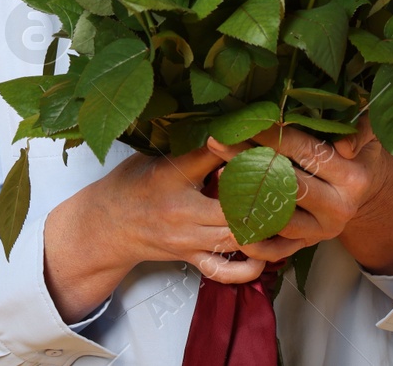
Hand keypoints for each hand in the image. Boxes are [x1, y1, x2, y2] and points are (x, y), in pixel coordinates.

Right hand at [45, 136, 300, 322]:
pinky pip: (224, 269)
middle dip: (265, 192)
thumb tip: (231, 123)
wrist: (103, 226)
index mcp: (171, 176)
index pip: (214, 157)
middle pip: (236, 205)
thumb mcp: (155, 155)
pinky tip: (268, 252)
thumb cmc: (130, 184)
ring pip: (237, 236)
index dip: (243, 145)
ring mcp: (188, 239)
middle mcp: (181, 212)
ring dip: (264, 225)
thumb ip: (189, 145)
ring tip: (287, 210)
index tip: (267, 137)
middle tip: (289, 178)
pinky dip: (249, 265)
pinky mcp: (190, 257)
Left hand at [205, 113, 392, 278]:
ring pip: (277, 216)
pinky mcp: (308, 244)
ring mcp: (321, 229)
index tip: (245, 122)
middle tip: (218, 143)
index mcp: (353, 178)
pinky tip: (231, 220)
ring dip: (246, 196)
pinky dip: (254, 239)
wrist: (367, 193)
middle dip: (249, 160)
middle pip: (285, 182)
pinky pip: (277, 248)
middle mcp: (338, 207)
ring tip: (219, 174)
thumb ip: (361, 130)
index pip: (305, 153)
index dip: (274, 136)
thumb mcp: (370, 136)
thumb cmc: (360, 155)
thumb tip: (345, 145)